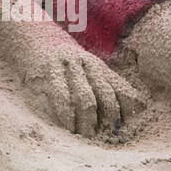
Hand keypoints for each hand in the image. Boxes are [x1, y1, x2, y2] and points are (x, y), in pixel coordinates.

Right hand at [19, 37, 144, 134]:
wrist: (30, 35)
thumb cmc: (61, 60)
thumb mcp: (85, 67)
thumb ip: (109, 84)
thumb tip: (141, 105)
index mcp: (96, 65)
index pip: (118, 86)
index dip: (127, 106)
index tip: (130, 124)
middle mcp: (85, 64)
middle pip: (104, 93)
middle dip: (109, 116)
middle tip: (109, 134)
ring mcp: (66, 67)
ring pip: (84, 97)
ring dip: (88, 120)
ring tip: (88, 136)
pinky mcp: (48, 72)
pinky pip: (61, 96)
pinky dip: (67, 114)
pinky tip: (69, 126)